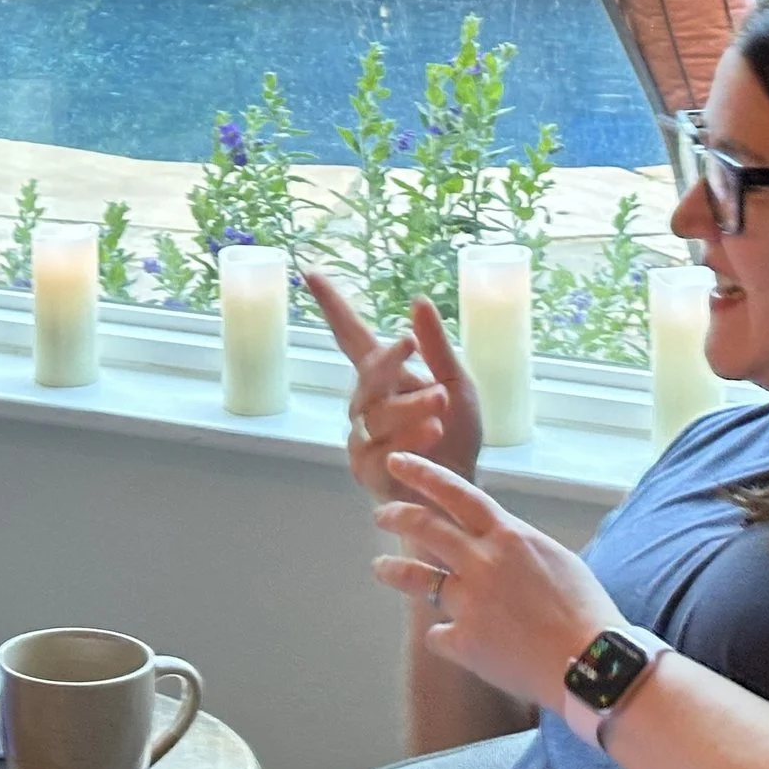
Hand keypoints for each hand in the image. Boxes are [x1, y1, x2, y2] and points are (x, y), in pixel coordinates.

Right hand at [305, 267, 481, 501]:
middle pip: (366, 372)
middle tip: (410, 342)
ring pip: (376, 412)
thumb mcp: (459, 386)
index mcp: (385, 376)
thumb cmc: (457, 438)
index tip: (309, 272)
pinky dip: (409, 438)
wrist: (459, 496)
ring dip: (410, 405)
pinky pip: (380, 446)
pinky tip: (431, 432)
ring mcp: (361, 434)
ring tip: (442, 401)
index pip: (350, 334)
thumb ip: (439, 348)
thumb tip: (419, 301)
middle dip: (388, 358)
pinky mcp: (365, 467)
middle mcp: (366, 401)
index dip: (331, 304)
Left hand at [372, 451, 623, 711]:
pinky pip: (439, 634)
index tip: (397, 462)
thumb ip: (517, 547)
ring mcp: (469, 602)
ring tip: (380, 568)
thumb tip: (496, 544)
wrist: (595, 665)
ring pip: (417, 578)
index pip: (455, 493)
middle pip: (424, 528)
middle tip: (380, 514)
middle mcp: (482, 562)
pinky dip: (445, 637)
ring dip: (394, 570)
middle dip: (395, 516)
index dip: (422, 474)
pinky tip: (454, 642)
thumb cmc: (588, 613)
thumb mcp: (557, 559)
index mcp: (509, 537)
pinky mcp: (464, 642)